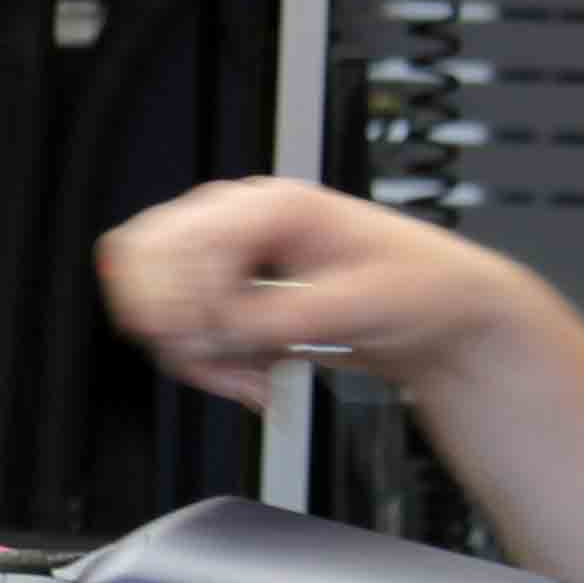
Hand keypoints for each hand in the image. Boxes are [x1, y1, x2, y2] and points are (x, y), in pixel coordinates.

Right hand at [94, 175, 535, 412]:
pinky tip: (247, 372)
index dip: (189, 302)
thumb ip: (280, 314)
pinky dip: (201, 359)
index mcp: (268, 206)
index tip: (219, 342)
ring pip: (149, 298)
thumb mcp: (358, 303)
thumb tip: (220, 327)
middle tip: (222, 359)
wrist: (441, 309)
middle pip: (142, 261)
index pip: (179, 244)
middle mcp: (234, 220)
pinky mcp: (224, 288)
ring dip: (189, 350)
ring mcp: (224, 252)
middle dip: (173, 324)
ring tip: (246, 376)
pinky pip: (175, 326)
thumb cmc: (418, 287)